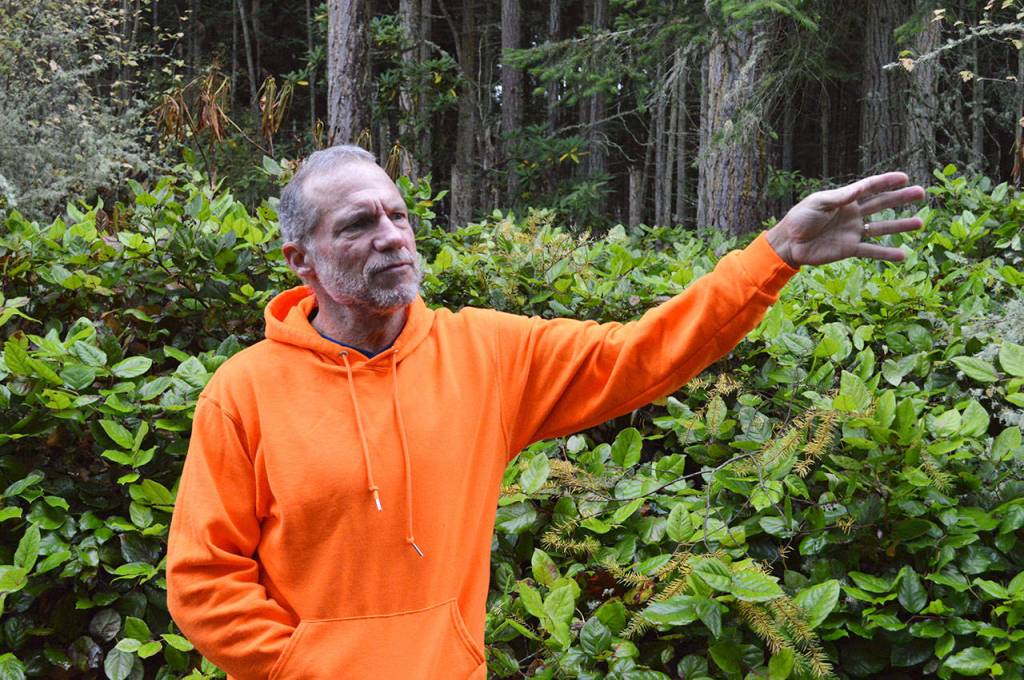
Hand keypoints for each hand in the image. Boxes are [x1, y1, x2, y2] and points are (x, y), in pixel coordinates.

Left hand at [765, 172, 925, 266]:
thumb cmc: (800, 218)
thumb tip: (861, 187)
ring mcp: (853, 232)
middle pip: (881, 204)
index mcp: (845, 199)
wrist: (789, 243)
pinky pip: (871, 251)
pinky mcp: (849, 249)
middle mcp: (853, 214)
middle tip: (921, 193)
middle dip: (901, 199)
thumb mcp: (818, 203)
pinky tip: (903, 255)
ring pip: (881, 228)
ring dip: (900, 225)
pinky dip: (886, 254)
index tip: (904, 177)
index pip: (870, 187)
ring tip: (919, 223)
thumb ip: (840, 197)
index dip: (886, 181)